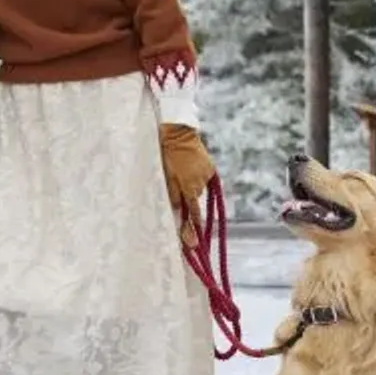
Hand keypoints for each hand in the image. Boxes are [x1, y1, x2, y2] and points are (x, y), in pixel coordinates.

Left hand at [159, 124, 214, 247]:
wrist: (178, 133)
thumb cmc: (167, 154)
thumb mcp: (165, 175)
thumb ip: (173, 194)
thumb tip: (177, 210)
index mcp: (189, 187)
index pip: (193, 212)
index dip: (194, 226)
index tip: (195, 241)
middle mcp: (201, 182)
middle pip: (195, 199)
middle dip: (188, 200)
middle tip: (179, 186)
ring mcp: (207, 174)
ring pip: (199, 188)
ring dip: (192, 187)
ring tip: (182, 173)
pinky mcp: (210, 166)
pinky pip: (204, 178)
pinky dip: (198, 178)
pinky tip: (190, 171)